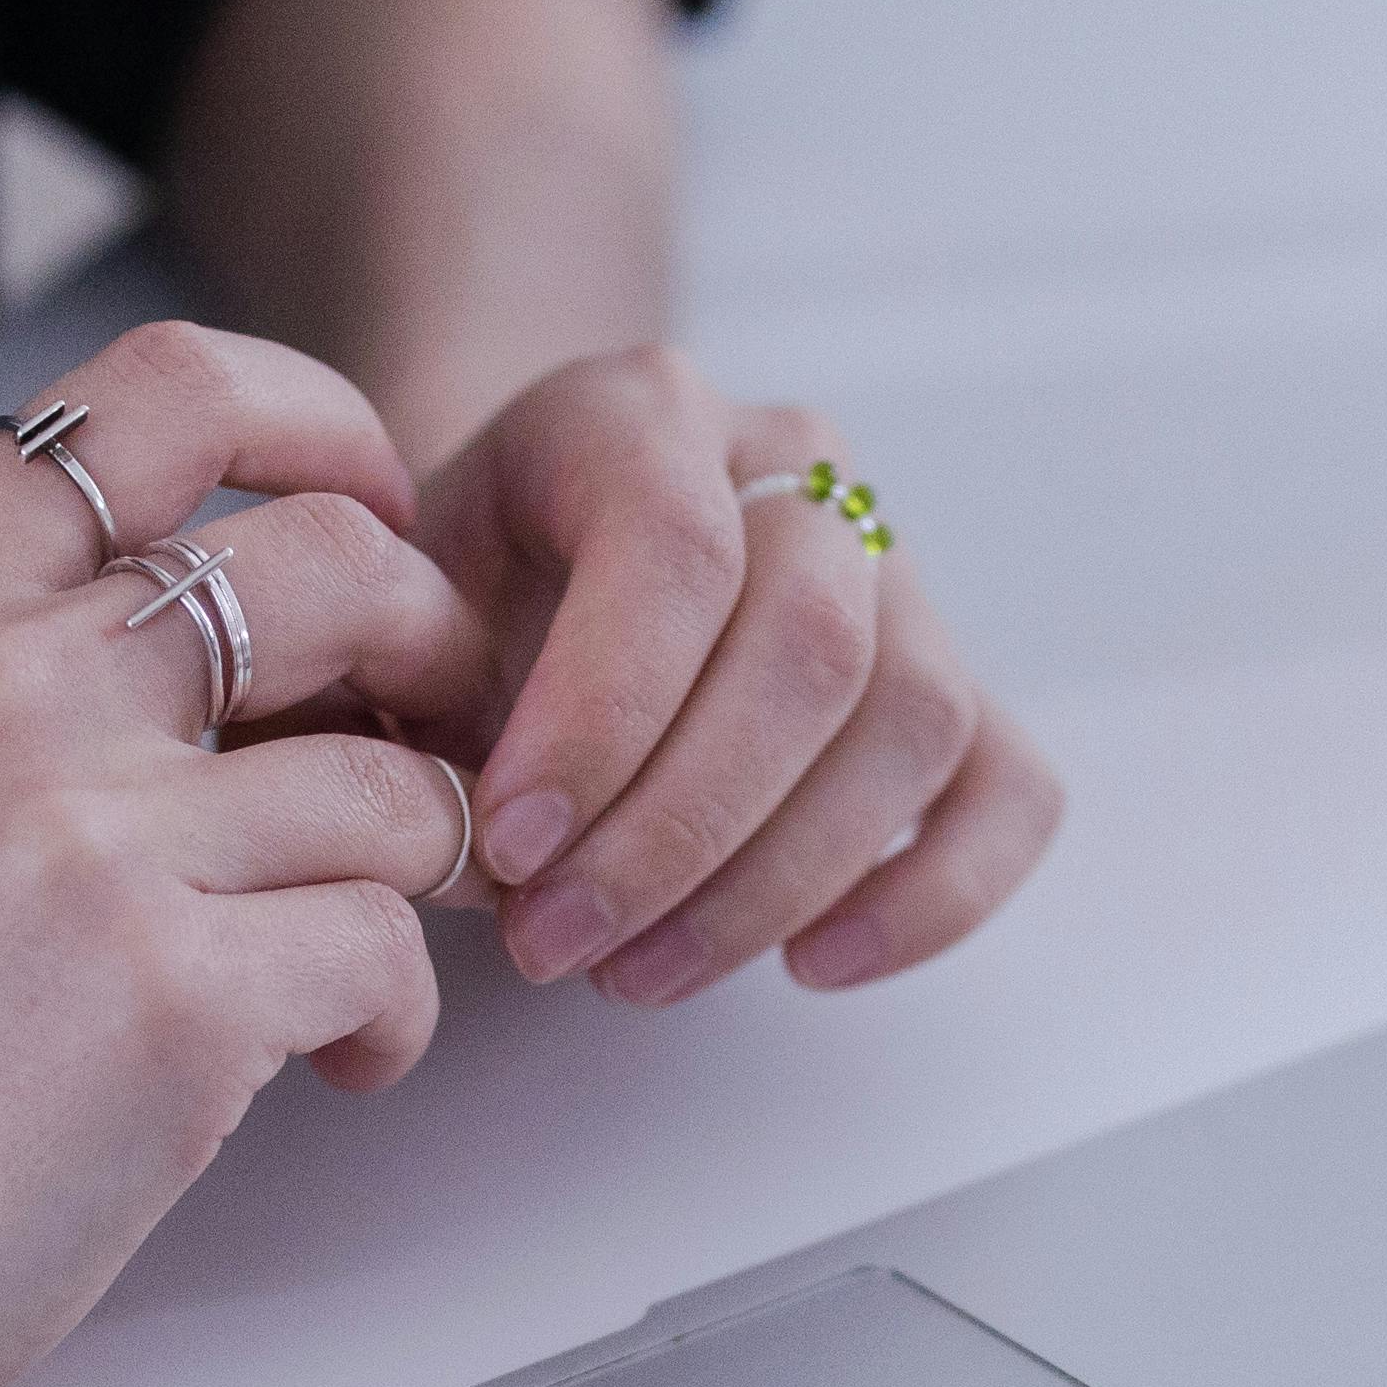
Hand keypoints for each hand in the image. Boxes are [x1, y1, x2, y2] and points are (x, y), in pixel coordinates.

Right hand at [0, 321, 495, 1386]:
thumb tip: (208, 640)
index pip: (164, 391)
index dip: (318, 433)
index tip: (367, 517)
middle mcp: (4, 686)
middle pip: (338, 559)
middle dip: (435, 654)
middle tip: (428, 753)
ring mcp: (92, 836)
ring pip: (397, 781)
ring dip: (425, 872)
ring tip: (357, 962)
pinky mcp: (171, 999)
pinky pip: (390, 951)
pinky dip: (394, 1017)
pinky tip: (334, 1068)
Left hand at [401, 349, 1059, 1003]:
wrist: (501, 585)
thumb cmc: (434, 614)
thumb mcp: (377, 620)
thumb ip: (391, 694)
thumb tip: (443, 834)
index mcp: (636, 411)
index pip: (674, 540)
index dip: (604, 710)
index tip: (509, 844)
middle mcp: (788, 466)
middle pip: (810, 637)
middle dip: (680, 826)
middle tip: (558, 945)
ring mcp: (893, 569)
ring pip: (913, 715)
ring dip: (773, 880)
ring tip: (636, 975)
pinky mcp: (950, 684)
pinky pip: (1009, 789)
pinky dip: (930, 897)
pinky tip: (810, 965)